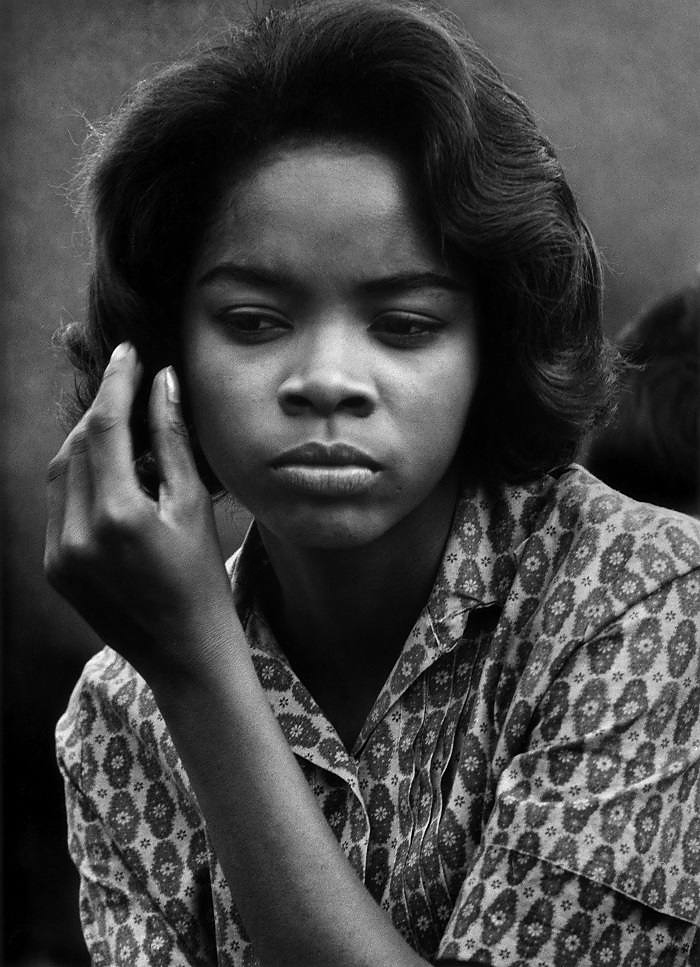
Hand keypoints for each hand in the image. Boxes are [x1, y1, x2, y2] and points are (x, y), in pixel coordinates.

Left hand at [45, 343, 235, 682]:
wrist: (185, 654)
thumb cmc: (202, 580)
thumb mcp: (194, 506)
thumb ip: (173, 440)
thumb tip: (164, 382)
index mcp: (118, 517)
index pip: (107, 428)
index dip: (118, 382)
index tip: (130, 352)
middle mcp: (77, 534)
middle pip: (79, 444)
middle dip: (103, 408)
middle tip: (131, 384)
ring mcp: (59, 553)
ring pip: (60, 470)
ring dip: (87, 440)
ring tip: (123, 426)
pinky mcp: (54, 567)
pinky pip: (57, 503)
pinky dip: (78, 476)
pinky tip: (110, 472)